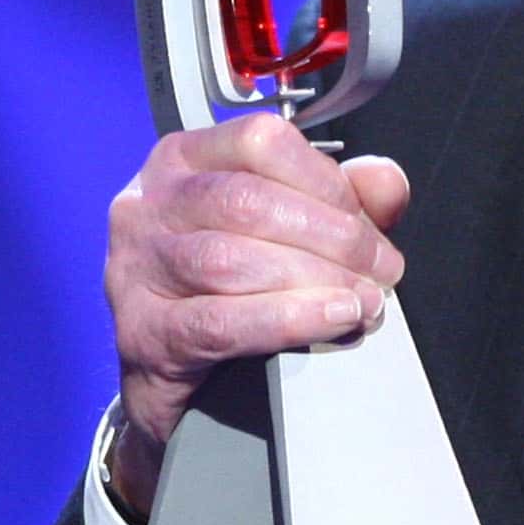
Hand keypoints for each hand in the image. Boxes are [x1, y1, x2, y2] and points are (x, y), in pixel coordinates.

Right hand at [102, 113, 408, 515]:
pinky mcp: (142, 331)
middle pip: (247, 202)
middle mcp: (149, 204)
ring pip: (230, 259)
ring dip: (314, 280)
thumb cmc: (226, 292)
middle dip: (332, 237)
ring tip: (364, 302)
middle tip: (381, 273)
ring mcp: (137, 267)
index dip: (327, 183)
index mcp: (184, 161)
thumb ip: (340, 202)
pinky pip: (219, 321)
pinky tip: (332, 320)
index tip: (372, 226)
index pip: (260, 143)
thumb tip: (386, 180)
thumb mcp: (284, 234)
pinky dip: (286, 319)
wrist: (169, 381)